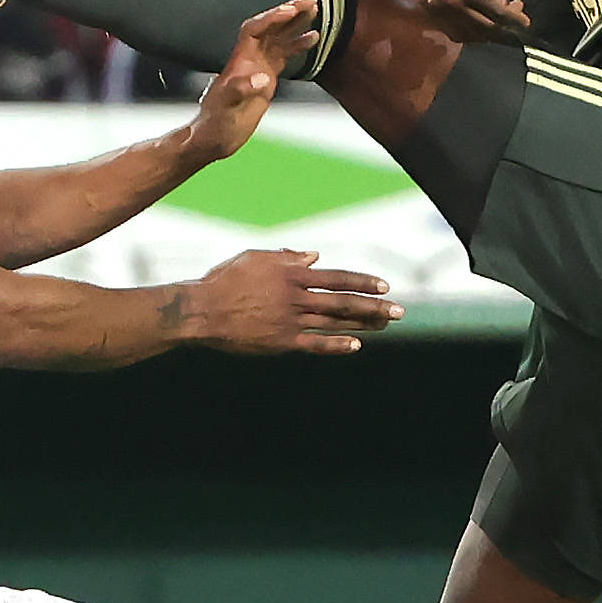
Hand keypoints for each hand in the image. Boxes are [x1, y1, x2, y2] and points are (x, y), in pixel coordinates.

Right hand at [178, 249, 400, 354]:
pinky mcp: (281, 341)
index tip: (384, 286)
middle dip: (375, 306)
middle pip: (344, 302)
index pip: (336, 277)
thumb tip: (315, 257)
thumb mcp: (255, 258)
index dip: (362, 282)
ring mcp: (290, 320)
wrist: (201, 310)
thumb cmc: (224, 280)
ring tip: (386, 325)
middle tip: (400, 311)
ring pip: (335, 322)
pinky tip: (356, 345)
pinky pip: (315, 344)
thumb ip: (287, 257)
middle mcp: (296, 296)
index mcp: (291, 274)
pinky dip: (337, 345)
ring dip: (364, 324)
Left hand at [185, 0, 319, 164]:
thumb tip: (262, 78)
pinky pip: (285, 55)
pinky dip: (299, 44)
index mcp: (239, 61)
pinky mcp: (267, 78)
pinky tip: (314, 37)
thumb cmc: (214, 123)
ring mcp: (258, 67)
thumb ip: (240, 91)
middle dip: (290, 12)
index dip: (271, 18)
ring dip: (297, 23)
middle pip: (270, 27)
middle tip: (311, 0)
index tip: (290, 11)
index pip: (254, 29)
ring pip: (280, 37)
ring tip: (316, 9)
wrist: (214, 137)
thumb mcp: (225, 108)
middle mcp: (249, 59)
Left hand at [419, 0, 530, 42]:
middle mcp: (435, 4)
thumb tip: (474, 37)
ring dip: (507, 22)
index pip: (456, 35)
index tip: (494, 23)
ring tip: (515, 6)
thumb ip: (454, 7)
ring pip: (487, 29)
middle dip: (494, 28)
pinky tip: (520, 7)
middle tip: (510, 11)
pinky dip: (515, 16)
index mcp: (427, 4)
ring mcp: (453, 0)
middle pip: (472, 36)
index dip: (480, 31)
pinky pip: (500, 16)